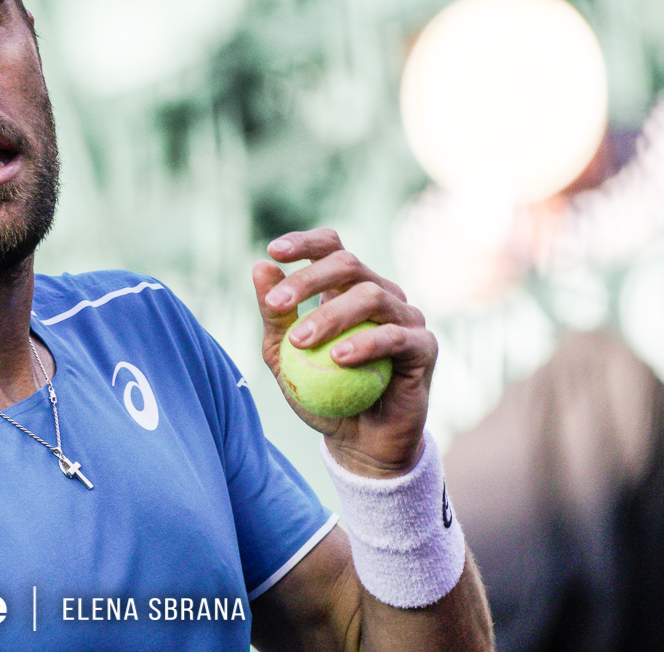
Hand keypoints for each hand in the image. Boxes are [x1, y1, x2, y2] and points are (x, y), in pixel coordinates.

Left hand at [252, 228, 435, 477]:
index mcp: (346, 287)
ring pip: (371, 296)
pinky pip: (397, 337)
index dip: (305, 242)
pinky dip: (366, 344)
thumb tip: (261, 267)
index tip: (274, 251)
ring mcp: (405, 317)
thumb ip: (274, 315)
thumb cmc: (319, 393)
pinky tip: (339, 358)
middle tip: (276, 305)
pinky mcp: (424, 347)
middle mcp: (380, 293)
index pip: (331, 247)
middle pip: (348, 264)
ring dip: (331, 315)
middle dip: (308, 280)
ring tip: (300, 341)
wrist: (359, 442)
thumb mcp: (283, 356)